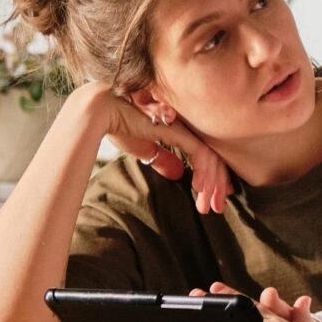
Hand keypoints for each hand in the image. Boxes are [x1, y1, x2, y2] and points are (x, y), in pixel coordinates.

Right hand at [85, 82, 232, 213]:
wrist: (103, 113)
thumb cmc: (120, 125)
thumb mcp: (145, 148)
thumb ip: (163, 159)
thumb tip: (178, 173)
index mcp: (182, 130)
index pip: (206, 154)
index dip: (212, 176)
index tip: (211, 197)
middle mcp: (188, 127)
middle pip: (214, 157)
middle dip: (217, 185)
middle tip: (216, 208)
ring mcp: (185, 127)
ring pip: (211, 157)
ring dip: (213, 183)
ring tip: (209, 205)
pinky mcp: (179, 130)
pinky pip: (201, 154)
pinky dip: (204, 173)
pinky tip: (199, 189)